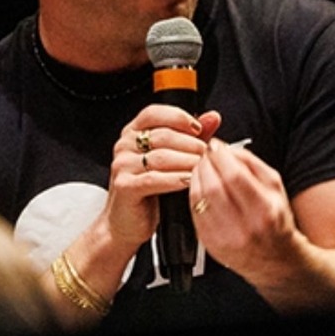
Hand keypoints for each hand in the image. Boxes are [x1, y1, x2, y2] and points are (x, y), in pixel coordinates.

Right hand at [93, 106, 222, 249]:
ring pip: (161, 157)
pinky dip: (175, 180)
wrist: (126, 222)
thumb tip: (213, 117)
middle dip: (191, 144)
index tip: (198, 128)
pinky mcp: (124, 186)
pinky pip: (154, 179)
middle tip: (208, 154)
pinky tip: (189, 182)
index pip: (154, 113)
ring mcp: (122, 165)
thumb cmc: (149, 191)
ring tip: (203, 169)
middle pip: (163, 135)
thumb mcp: (171, 159)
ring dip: (187, 162)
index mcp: (133, 133)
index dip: (178, 117)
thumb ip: (190, 137)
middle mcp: (124, 146)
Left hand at [188, 138, 301, 281]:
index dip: (220, 156)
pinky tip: (200, 185)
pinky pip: (194, 212)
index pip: (234, 176)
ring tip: (202, 168)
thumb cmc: (276, 221)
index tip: (216, 146)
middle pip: (213, 186)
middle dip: (205, 164)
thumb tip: (227, 148)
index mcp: (264, 210)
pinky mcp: (209, 243)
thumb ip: (252, 163)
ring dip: (196, 176)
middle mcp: (244, 227)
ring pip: (199, 198)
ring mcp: (224, 237)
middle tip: (206, 155)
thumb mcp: (276, 188)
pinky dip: (194, 193)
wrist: (274, 259)